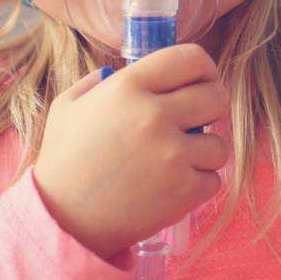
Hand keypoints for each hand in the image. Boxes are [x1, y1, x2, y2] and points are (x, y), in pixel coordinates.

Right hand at [33, 44, 230, 259]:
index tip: (201, 81)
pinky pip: (213, 179)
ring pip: (219, 143)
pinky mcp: (185, 190)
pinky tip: (172, 186)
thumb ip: (101, 80)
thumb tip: (134, 70)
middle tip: (195, 121)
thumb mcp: (70, 106)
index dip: (202, 68)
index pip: (191, 58)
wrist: (61, 221)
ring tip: (177, 160)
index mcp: (128, 87)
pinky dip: (198, 185)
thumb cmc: (63, 161)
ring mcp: (173, 154)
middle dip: (210, 108)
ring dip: (203, 152)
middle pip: (216, 97)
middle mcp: (155, 115)